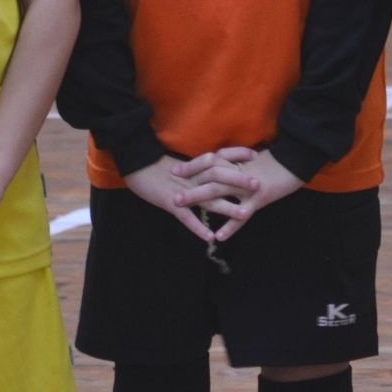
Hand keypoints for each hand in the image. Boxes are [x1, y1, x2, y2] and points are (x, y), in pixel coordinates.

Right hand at [122, 154, 254, 242]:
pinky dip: (198, 227)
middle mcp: (191, 177)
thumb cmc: (154, 165)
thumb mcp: (179, 164)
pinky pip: (187, 218)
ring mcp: (182, 191)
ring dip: (227, 208)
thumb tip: (211, 166)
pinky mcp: (170, 203)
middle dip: (239, 181)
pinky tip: (210, 237)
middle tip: (258, 185)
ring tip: (244, 215)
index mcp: (194, 165)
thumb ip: (195, 167)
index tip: (254, 154)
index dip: (237, 154)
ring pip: (208, 199)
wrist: (134, 166)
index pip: (219, 156)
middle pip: (219, 177)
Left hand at [173, 149, 303, 243]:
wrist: (295, 162)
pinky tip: (219, 237)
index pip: (209, 162)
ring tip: (183, 209)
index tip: (175, 171)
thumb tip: (218, 165)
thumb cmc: (275, 161)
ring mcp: (248, 186)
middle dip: (189, 185)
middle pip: (208, 177)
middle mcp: (238, 173)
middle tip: (172, 193)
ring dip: (200, 201)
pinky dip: (230, 226)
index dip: (192, 166)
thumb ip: (235, 164)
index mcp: (236, 162)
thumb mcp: (252, 161)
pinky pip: (242, 215)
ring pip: (219, 193)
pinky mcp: (259, 198)